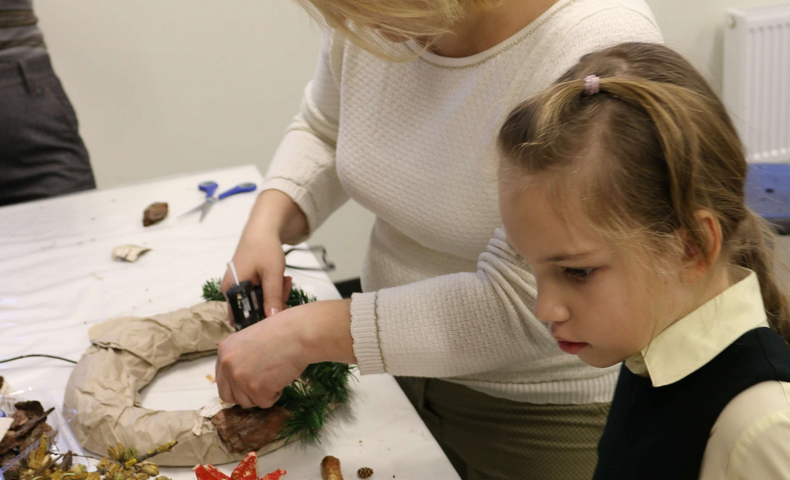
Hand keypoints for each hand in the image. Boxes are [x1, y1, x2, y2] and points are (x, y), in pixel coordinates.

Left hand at [215, 299, 355, 407]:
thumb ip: (241, 357)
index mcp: (224, 350)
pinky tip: (282, 377)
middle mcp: (227, 365)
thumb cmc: (283, 331)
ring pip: (246, 402)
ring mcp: (240, 378)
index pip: (221, 378)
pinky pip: (264, 403)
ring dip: (262, 394)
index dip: (236, 384)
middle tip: (261, 388)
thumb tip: (243, 376)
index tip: (248, 383)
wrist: (299, 333)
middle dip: (244, 395)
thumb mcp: (251, 340)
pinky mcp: (256, 390)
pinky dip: (275, 394)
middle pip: (227, 395)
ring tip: (276, 375)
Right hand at [221, 190, 307, 322]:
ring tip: (285, 280)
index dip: (261, 318)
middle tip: (286, 287)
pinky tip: (279, 279)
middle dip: (272, 303)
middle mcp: (230, 290)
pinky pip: (258, 294)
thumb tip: (272, 319)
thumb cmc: (265, 247)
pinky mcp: (244, 283)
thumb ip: (273, 297)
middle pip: (252, 310)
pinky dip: (270, 290)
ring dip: (274, 295)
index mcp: (232, 288)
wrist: (263, 229)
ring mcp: (236, 286)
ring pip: (257, 302)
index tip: (280, 309)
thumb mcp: (272, 274)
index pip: (243, 317)